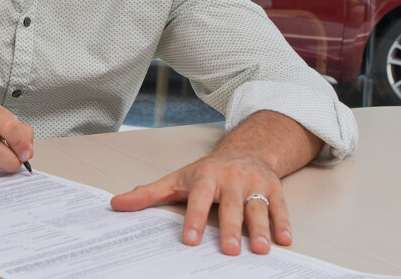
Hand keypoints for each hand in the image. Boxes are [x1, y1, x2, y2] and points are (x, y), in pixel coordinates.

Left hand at [110, 151, 290, 255]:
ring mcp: (254, 183)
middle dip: (231, 228)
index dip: (194, 218)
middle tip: (229, 250)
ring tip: (261, 248)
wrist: (246, 149)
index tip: (190, 240)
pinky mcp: (274, 188)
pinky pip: (279, 206)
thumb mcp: (177, 179)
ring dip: (260, 228)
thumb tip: (116, 204)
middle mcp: (232, 178)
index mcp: (206, 177)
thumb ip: (148, 194)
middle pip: (232, 206)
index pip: (200, 199)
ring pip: (257, 207)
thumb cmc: (208, 170)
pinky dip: (283, 222)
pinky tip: (284, 239)